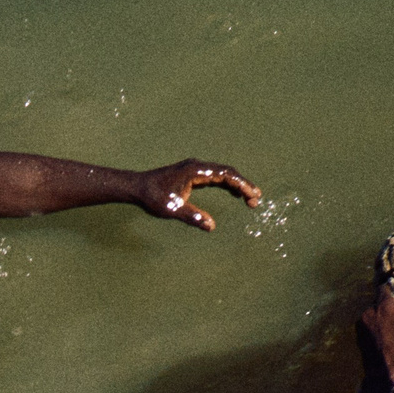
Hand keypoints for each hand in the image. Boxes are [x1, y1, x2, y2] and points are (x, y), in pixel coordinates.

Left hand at [135, 161, 261, 231]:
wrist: (137, 187)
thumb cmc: (153, 197)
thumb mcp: (172, 209)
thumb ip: (192, 216)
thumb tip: (211, 226)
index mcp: (195, 171)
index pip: (226, 175)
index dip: (242, 185)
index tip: (253, 196)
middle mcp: (197, 166)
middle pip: (227, 172)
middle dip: (243, 185)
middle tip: (256, 200)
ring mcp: (195, 169)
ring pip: (222, 174)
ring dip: (236, 185)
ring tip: (250, 199)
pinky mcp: (192, 174)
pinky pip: (214, 177)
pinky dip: (226, 185)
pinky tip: (234, 194)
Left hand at [356, 289, 393, 392]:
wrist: (386, 376)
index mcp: (384, 307)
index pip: (384, 289)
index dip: (393, 291)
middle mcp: (369, 313)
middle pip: (378, 304)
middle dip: (388, 308)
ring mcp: (361, 326)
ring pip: (373, 316)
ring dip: (381, 319)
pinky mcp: (358, 337)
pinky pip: (368, 327)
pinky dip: (376, 329)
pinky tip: (387, 339)